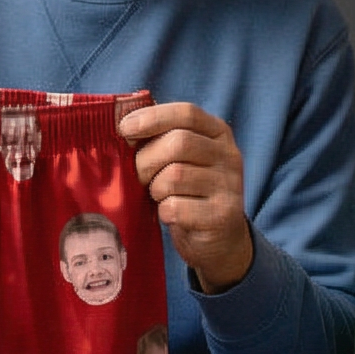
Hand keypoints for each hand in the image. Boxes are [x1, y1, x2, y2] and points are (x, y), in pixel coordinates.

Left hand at [119, 101, 252, 290]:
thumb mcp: (182, 159)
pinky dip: (164, 212)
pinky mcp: (222, 216)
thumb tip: (125, 123)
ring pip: (174, 176)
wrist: (220, 240)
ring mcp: (229, 186)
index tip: (125, 129)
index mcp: (218, 134)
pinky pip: (176, 207)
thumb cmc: (190, 192)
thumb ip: (162, 137)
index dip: (153, 118)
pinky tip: (170, 215)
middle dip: (147, 160)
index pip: (187, 113)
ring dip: (156, 189)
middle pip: (178, 143)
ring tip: (160, 196)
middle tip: (140, 175)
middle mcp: (229, 156)